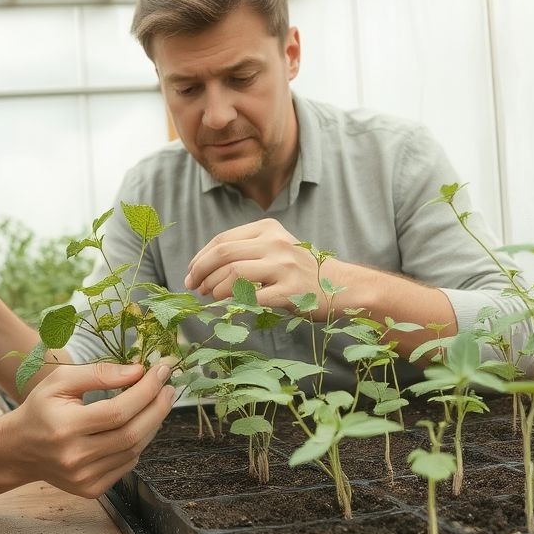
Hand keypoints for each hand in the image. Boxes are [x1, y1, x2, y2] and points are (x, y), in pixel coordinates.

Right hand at [6, 361, 174, 497]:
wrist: (20, 449)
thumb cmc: (41, 409)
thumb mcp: (61, 381)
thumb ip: (99, 373)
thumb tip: (138, 371)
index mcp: (65, 428)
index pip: (118, 411)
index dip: (146, 391)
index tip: (161, 371)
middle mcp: (75, 457)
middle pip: (132, 433)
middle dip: (158, 407)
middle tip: (169, 388)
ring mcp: (84, 477)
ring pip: (134, 449)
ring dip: (152, 424)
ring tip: (158, 403)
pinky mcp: (91, 489)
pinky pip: (127, 464)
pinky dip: (139, 443)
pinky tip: (139, 425)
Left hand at [183, 218, 343, 315]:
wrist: (342, 286)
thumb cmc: (302, 271)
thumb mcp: (276, 248)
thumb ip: (247, 251)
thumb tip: (206, 268)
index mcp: (268, 228)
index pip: (222, 239)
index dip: (200, 257)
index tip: (191, 272)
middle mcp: (275, 243)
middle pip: (224, 254)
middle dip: (201, 271)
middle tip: (193, 286)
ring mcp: (284, 266)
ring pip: (233, 273)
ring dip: (214, 287)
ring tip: (209, 296)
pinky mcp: (290, 290)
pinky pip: (252, 296)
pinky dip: (233, 301)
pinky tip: (228, 305)